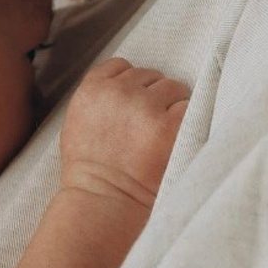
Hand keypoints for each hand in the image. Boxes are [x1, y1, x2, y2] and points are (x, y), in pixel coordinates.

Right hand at [59, 58, 188, 205]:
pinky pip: (188, 106)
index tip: (133, 106)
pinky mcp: (168, 125)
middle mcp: (119, 91)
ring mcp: (145, 106)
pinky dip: (186, 119)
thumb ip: (99, 96)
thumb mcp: (78, 120)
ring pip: (172, 87)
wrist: (103, 200)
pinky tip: (174, 137)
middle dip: (152, 96)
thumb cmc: (90, 169)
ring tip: (160, 134)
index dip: (131, 85)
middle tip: (147, 127)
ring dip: (172, 105)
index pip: (122, 66)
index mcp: (93, 88)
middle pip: (150, 76)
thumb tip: (126, 84)